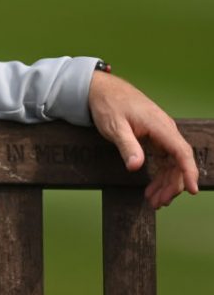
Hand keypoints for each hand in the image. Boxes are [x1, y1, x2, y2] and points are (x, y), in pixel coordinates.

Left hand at [88, 71, 198, 208]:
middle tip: (158, 203)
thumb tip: (136, 166)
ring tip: (154, 201)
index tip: (192, 190)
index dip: (189, 172)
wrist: (102, 90)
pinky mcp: (154, 138)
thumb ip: (127, 146)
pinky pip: (163, 160)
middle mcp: (165, 130)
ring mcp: (161, 134)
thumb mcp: (114, 126)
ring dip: (165, 183)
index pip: (181, 152)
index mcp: (160, 126)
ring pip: (171, 164)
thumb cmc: (109, 105)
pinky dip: (159, 175)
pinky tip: (152, 189)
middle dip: (172, 185)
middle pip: (178, 162)